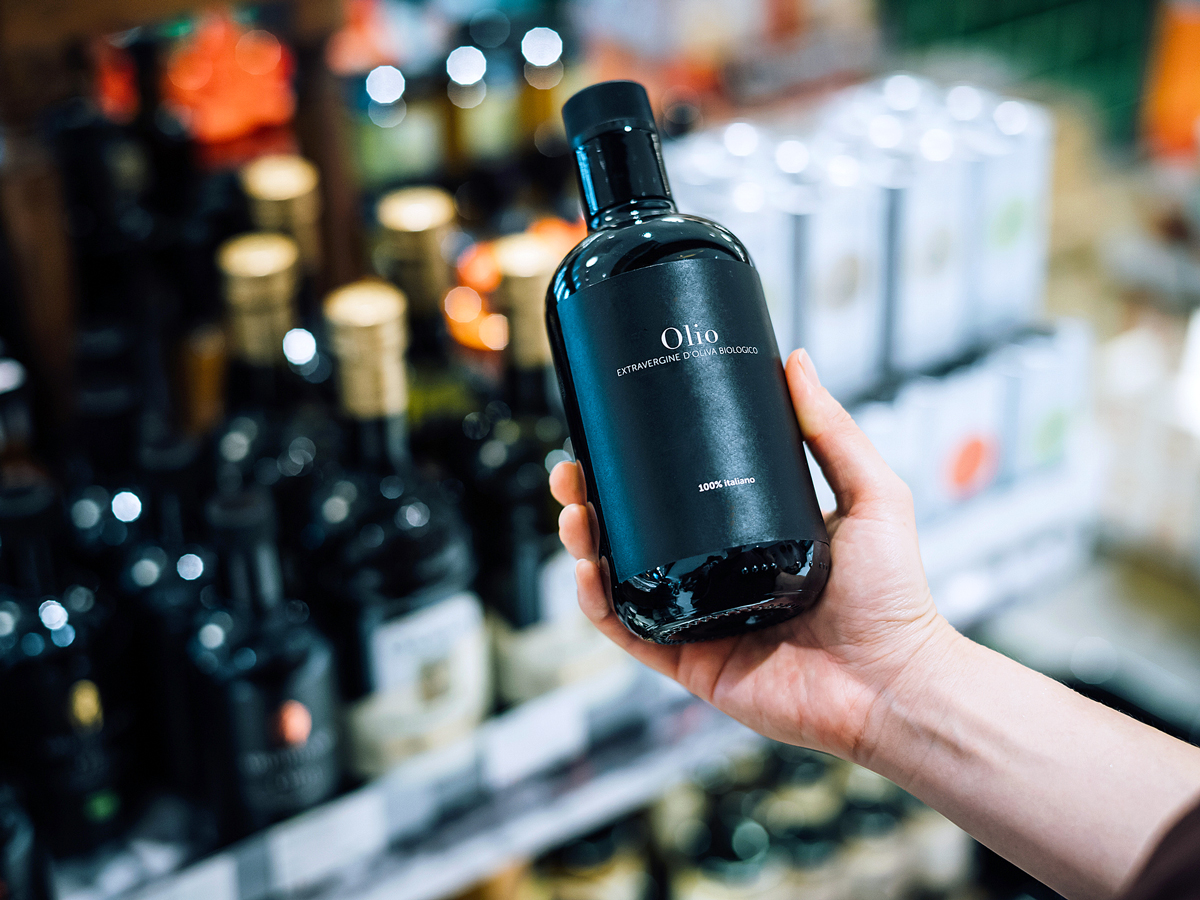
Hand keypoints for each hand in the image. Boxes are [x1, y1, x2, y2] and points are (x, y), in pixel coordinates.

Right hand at [550, 349, 959, 760]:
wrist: (894, 682)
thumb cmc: (894, 595)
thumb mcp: (870, 494)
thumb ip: (833, 430)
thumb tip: (797, 359)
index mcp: (747, 536)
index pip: (677, 494)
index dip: (636, 465)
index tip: (609, 430)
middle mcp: (716, 575)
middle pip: (635, 532)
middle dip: (592, 499)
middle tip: (572, 470)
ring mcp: (699, 618)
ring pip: (620, 578)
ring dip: (583, 544)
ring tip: (572, 512)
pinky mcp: (689, 660)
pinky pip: (628, 631)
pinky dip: (596, 604)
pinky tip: (586, 569)